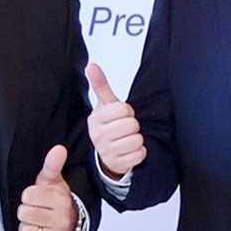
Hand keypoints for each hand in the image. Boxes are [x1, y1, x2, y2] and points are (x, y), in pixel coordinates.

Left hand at [16, 144, 78, 230]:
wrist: (73, 226)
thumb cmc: (58, 202)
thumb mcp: (53, 182)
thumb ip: (53, 165)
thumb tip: (58, 149)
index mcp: (60, 200)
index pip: (28, 196)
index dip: (29, 196)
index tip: (38, 198)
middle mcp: (61, 220)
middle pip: (24, 213)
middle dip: (27, 212)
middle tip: (37, 212)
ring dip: (27, 228)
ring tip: (36, 224)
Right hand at [86, 61, 146, 176]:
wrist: (106, 152)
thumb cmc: (109, 125)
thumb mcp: (105, 105)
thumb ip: (100, 85)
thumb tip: (91, 65)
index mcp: (96, 119)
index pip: (123, 109)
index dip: (127, 111)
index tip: (122, 115)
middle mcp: (98, 136)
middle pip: (131, 125)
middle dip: (133, 125)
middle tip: (126, 128)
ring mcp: (107, 151)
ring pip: (136, 140)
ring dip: (137, 139)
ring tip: (128, 139)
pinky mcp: (117, 164)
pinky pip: (139, 154)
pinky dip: (140, 152)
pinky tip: (131, 150)